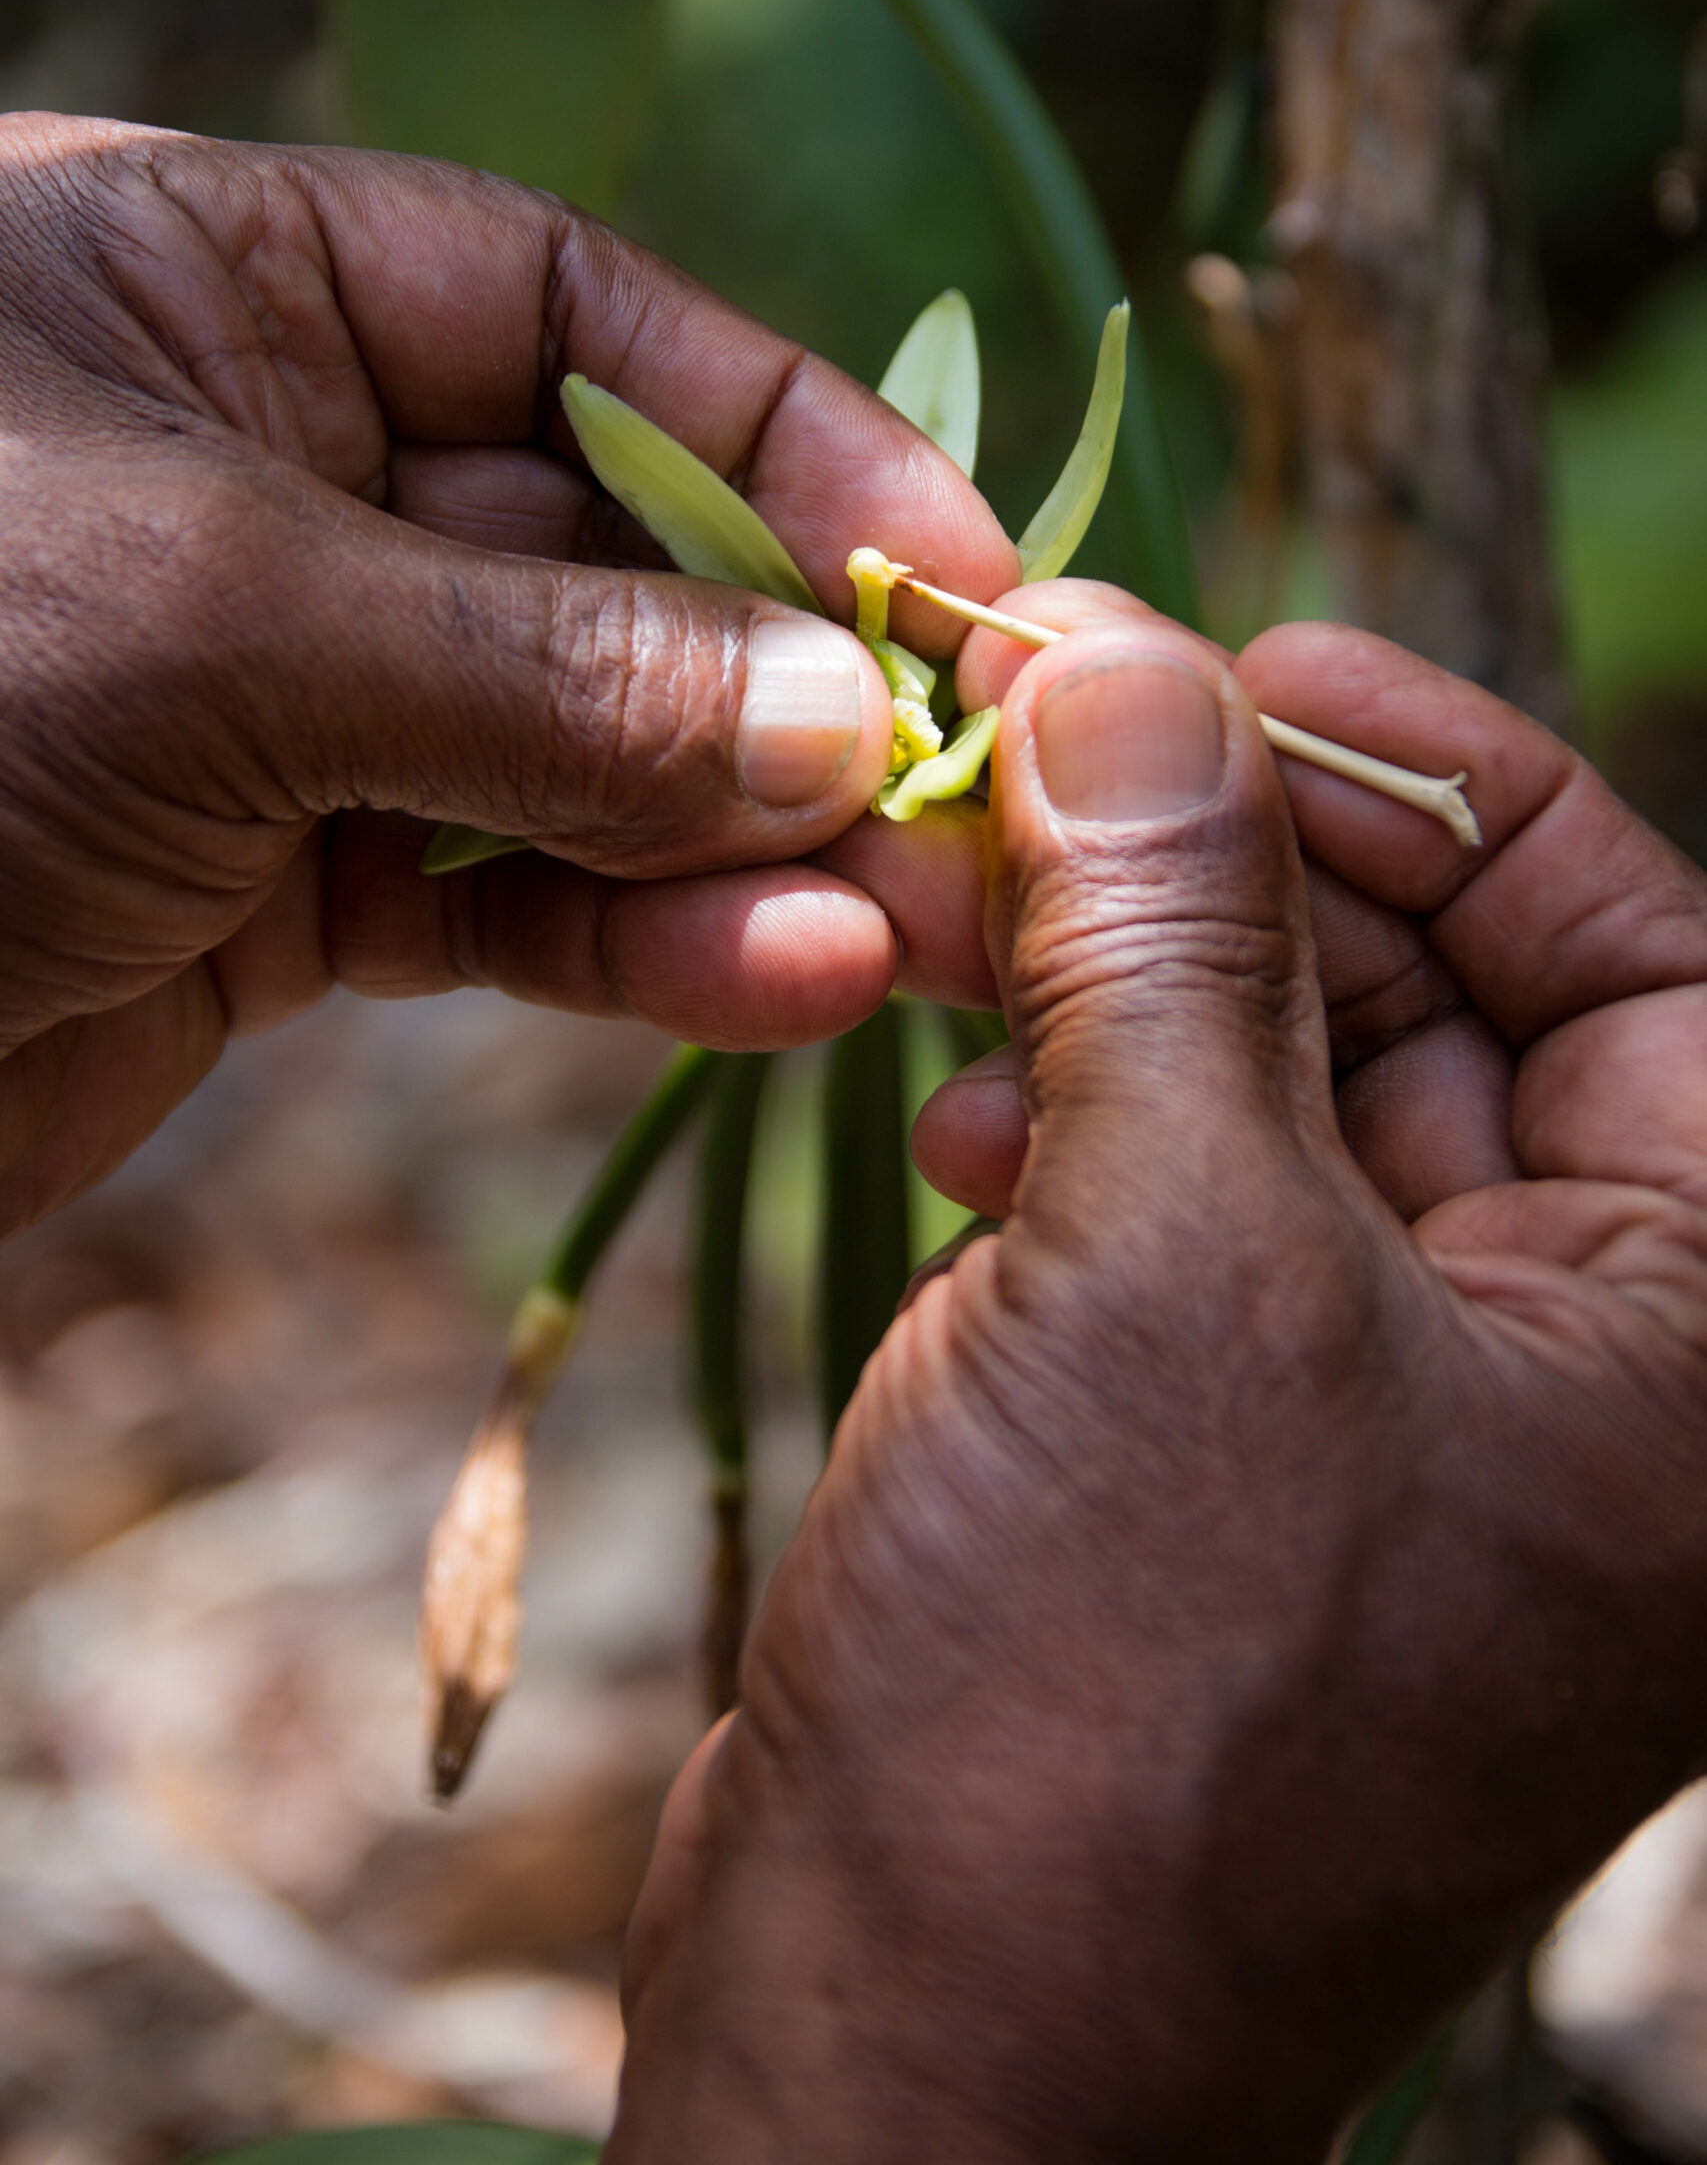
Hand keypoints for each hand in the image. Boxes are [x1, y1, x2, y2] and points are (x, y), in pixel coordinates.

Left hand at [0, 113, 1015, 1232]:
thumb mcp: (219, 622)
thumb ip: (545, 671)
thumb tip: (832, 710)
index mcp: (220, 289)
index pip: (572, 314)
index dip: (779, 432)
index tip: (953, 566)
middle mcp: (265, 473)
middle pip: (606, 549)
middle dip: (792, 674)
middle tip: (989, 794)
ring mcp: (278, 691)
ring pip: (576, 749)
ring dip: (749, 839)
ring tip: (919, 924)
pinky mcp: (269, 885)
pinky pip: (495, 897)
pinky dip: (634, 943)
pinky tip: (779, 980)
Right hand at [610, 596, 1706, 2162]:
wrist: (922, 2041)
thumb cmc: (1120, 1700)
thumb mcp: (1173, 1255)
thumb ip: (1170, 934)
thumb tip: (1126, 655)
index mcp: (1697, 1339)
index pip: (1638, 948)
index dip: (1447, 776)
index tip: (1249, 658)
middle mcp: (1584, 1372)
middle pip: (1442, 999)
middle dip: (1238, 865)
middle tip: (1048, 740)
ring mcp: (1395, 1414)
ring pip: (1281, 1087)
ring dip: (1120, 982)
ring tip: (964, 922)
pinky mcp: (1228, 1450)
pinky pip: (1179, 1203)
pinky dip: (1069, 1121)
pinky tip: (954, 1114)